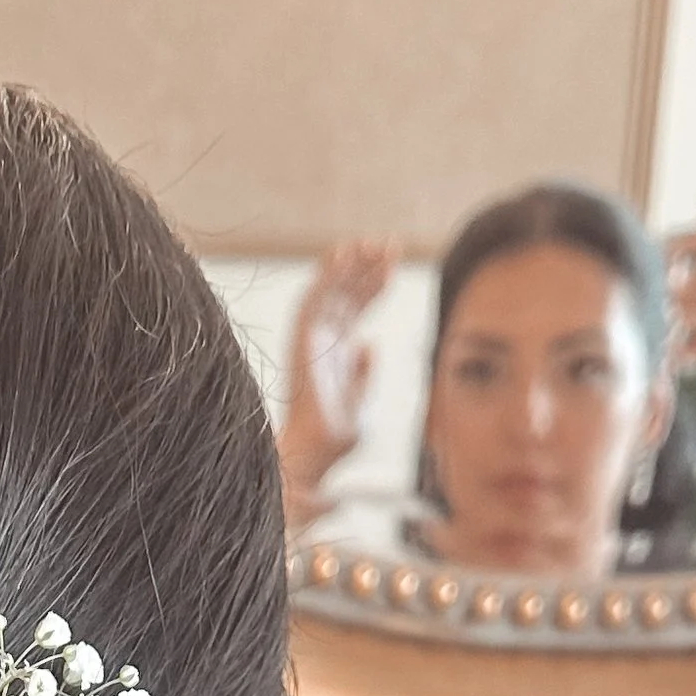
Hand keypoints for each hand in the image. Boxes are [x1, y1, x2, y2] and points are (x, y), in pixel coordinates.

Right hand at [280, 240, 394, 515]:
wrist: (318, 453)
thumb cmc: (338, 437)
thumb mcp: (363, 403)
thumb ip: (365, 375)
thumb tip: (369, 345)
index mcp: (339, 353)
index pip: (357, 309)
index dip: (375, 286)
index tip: (393, 266)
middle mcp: (324, 341)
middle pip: (346, 293)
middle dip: (366, 266)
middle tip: (389, 244)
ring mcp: (312, 339)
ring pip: (330, 290)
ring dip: (349, 263)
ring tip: (371, 243)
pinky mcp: (302, 340)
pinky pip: (313, 298)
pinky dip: (326, 275)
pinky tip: (343, 254)